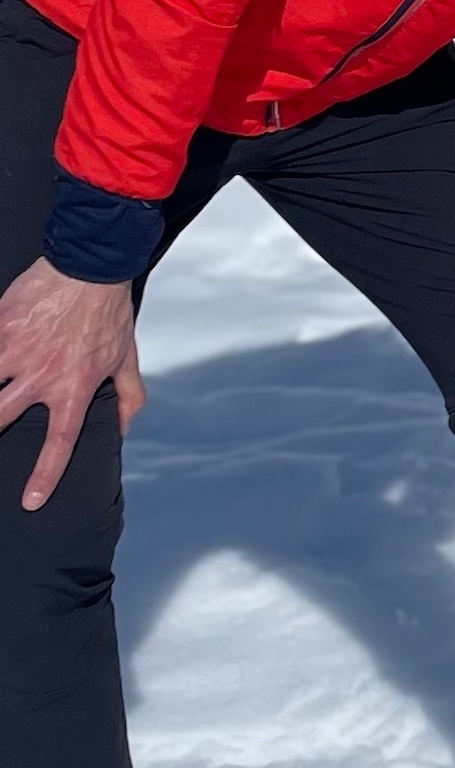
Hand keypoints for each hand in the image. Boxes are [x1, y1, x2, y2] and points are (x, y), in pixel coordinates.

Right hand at [0, 258, 142, 509]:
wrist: (90, 266)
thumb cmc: (109, 313)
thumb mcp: (126, 358)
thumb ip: (129, 397)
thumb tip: (123, 429)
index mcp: (74, 387)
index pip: (60, 442)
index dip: (46, 474)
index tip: (31, 502)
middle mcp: (41, 375)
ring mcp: (13, 351)